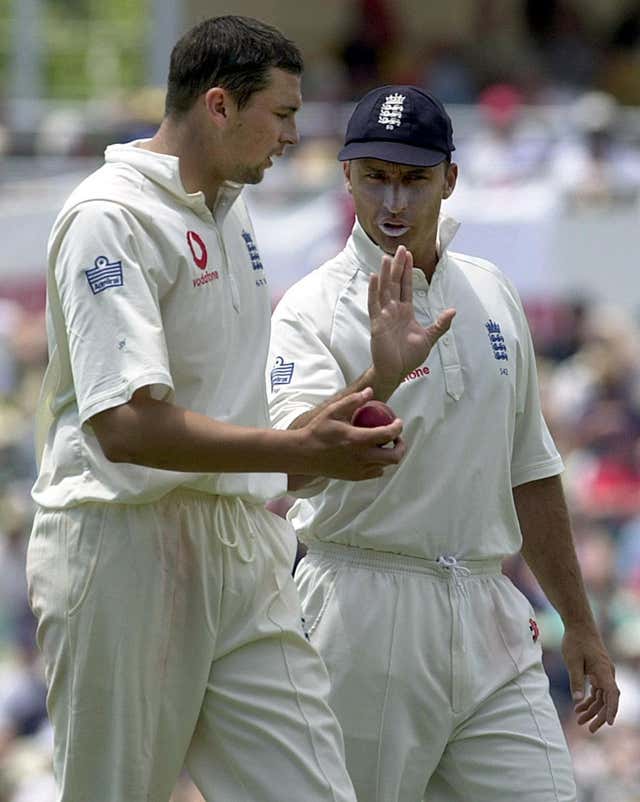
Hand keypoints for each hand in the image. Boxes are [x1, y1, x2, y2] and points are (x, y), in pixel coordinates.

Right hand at [298, 388, 404, 480]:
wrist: (304, 454)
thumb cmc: (317, 432)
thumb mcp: (333, 411)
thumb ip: (352, 401)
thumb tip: (370, 391)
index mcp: (357, 439)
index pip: (388, 434)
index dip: (398, 427)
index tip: (398, 422)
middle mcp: (361, 457)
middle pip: (394, 457)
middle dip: (401, 446)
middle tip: (396, 437)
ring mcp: (358, 469)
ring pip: (385, 466)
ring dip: (389, 455)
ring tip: (384, 445)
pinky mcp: (354, 476)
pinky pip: (375, 473)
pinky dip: (379, 464)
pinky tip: (372, 455)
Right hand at [368, 245, 454, 391]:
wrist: (396, 371)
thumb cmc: (409, 357)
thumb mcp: (429, 338)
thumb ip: (440, 324)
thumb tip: (453, 310)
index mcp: (405, 312)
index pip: (406, 287)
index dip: (407, 271)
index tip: (408, 255)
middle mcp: (393, 310)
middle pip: (395, 283)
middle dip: (397, 266)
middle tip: (400, 248)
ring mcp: (384, 316)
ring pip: (384, 290)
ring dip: (385, 274)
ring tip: (385, 257)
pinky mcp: (377, 324)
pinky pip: (374, 304)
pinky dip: (373, 291)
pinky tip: (373, 278)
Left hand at [562, 626, 619, 731]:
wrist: (579, 625)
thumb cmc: (575, 641)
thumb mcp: (572, 661)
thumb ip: (576, 681)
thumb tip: (578, 701)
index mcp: (603, 671)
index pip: (612, 694)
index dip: (611, 710)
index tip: (609, 723)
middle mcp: (607, 673)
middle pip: (607, 699)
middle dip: (599, 716)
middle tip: (589, 730)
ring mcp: (603, 673)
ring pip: (601, 696)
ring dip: (592, 709)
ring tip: (579, 720)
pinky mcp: (598, 672)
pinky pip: (597, 690)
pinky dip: (589, 699)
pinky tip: (579, 707)